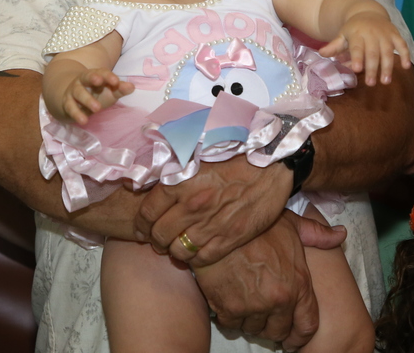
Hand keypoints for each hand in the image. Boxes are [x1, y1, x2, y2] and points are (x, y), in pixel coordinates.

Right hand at [58, 68, 132, 124]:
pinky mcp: (67, 103)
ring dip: (87, 100)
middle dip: (93, 78)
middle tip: (99, 82)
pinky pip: (70, 107)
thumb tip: (132, 87)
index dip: (108, 76)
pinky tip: (83, 121)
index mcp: (95, 75)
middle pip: (87, 76)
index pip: (102, 72)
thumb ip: (120, 89)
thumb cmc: (97, 93)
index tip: (116, 81)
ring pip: (78, 92)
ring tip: (97, 109)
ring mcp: (73, 91)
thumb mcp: (110, 91)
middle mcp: (83, 81)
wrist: (73, 100)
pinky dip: (76, 114)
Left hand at [136, 155, 291, 266]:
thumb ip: (172, 170)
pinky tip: (196, 251)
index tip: (143, 227)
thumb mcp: (198, 155)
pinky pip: (202, 258)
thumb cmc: (234, 156)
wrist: (271, 165)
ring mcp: (211, 224)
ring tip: (175, 246)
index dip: (141, 224)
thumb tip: (148, 179)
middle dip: (154, 240)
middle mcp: (192, 205)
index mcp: (181, 181)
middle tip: (157, 240)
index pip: (147, 212)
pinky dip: (195, 259)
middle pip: (159, 234)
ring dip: (173, 251)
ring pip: (178, 250)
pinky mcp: (230, 238)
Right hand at [193, 211, 327, 348]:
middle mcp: (278, 300)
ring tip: (248, 305)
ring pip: (254, 330)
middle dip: (273, 327)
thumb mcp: (293, 224)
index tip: (293, 339)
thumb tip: (341, 234)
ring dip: (252, 322)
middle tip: (265, 316)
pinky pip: (232, 326)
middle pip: (279, 332)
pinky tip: (230, 304)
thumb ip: (317, 234)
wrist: (220, 224)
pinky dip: (231, 319)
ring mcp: (253, 307)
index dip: (300, 336)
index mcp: (298, 284)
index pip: (307, 326)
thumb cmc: (258, 224)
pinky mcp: (228, 309)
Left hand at [318, 11, 411, 85]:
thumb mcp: (342, 35)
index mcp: (357, 34)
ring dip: (388, 66)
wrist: (368, 12)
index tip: (357, 70)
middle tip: (370, 83)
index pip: (357, 47)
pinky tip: (407, 67)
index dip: (357, 58)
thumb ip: (334, 46)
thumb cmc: (353, 29)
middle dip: (372, 68)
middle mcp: (372, 34)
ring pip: (388, 51)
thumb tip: (321, 53)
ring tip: (385, 81)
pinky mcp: (395, 34)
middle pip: (373, 52)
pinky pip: (402, 44)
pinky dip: (406, 54)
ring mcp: (385, 34)